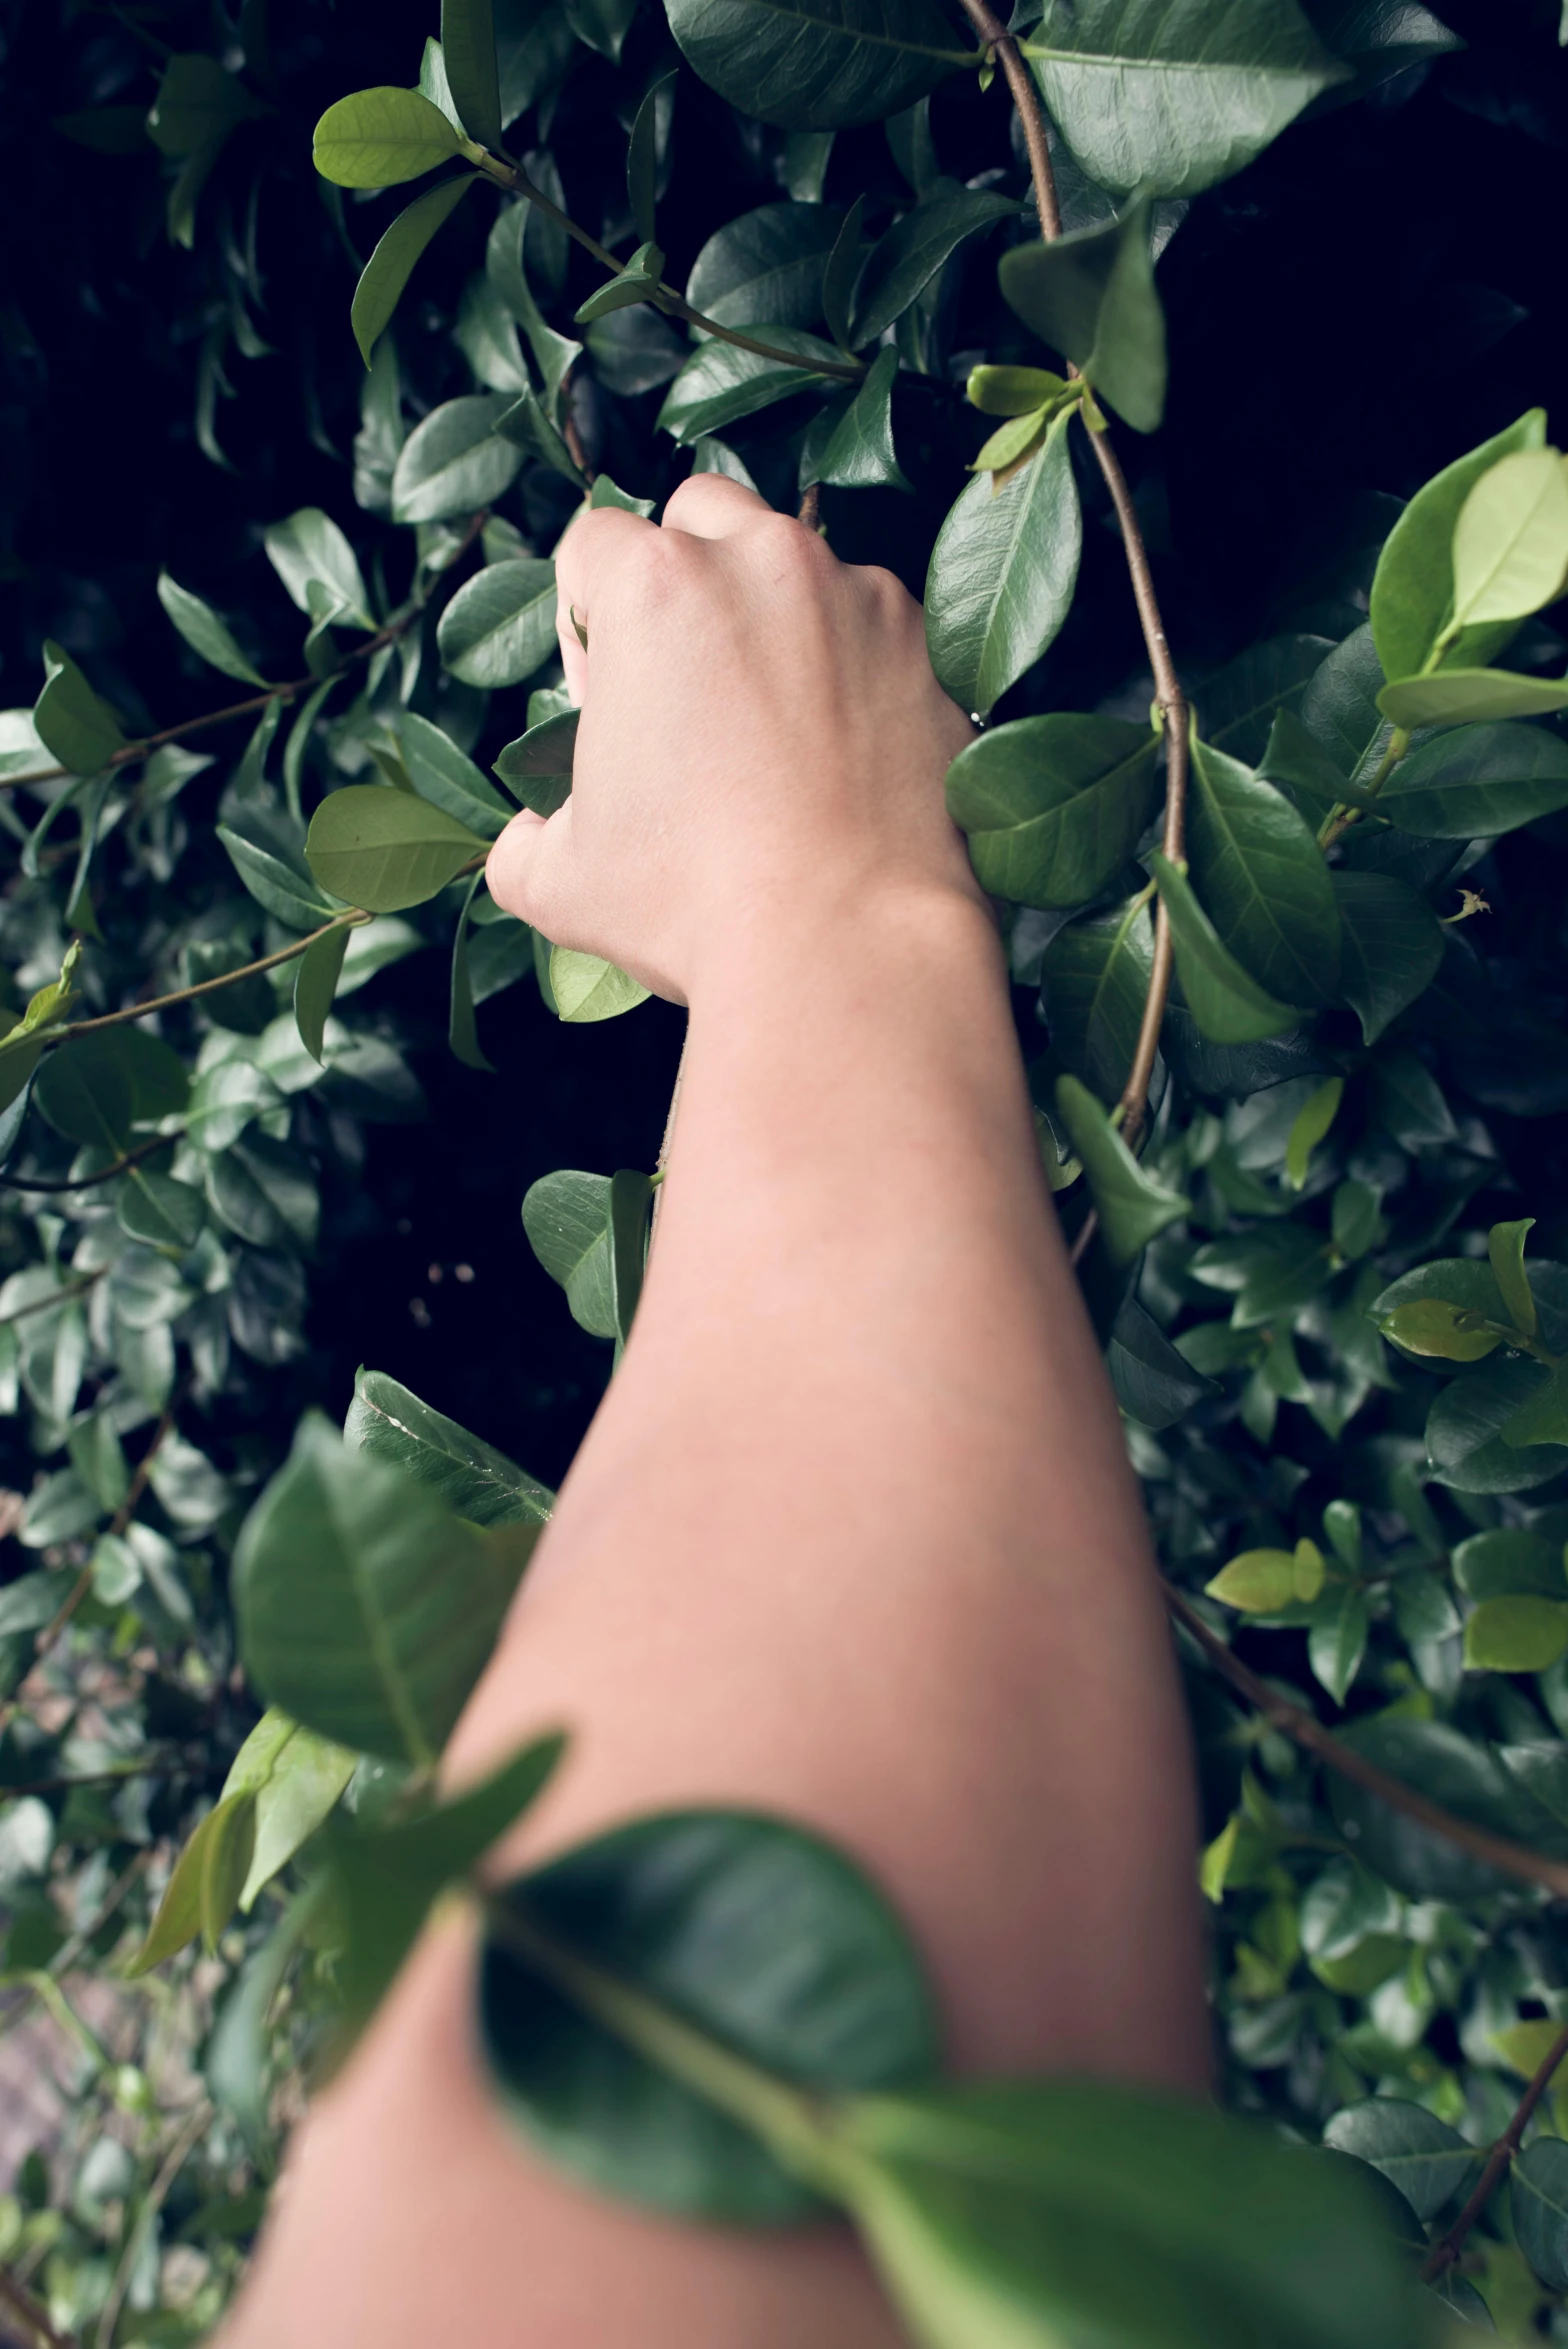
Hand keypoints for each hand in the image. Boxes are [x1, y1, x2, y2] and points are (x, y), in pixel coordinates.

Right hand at [485, 475, 978, 1002]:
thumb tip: (528, 840)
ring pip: (800, 565)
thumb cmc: (692, 908)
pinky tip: (837, 762)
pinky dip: (852, 672)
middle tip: (686, 686)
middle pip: (702, 516)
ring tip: (769, 730)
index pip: (594, 544)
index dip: (585, 621)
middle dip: (685, 578)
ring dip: (775, 619)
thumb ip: (524, 838)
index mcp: (655, 585)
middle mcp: (763, 562)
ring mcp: (859, 598)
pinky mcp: (930, 653)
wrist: (847, 951)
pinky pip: (874, 631)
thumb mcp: (560, 882)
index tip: (605, 695)